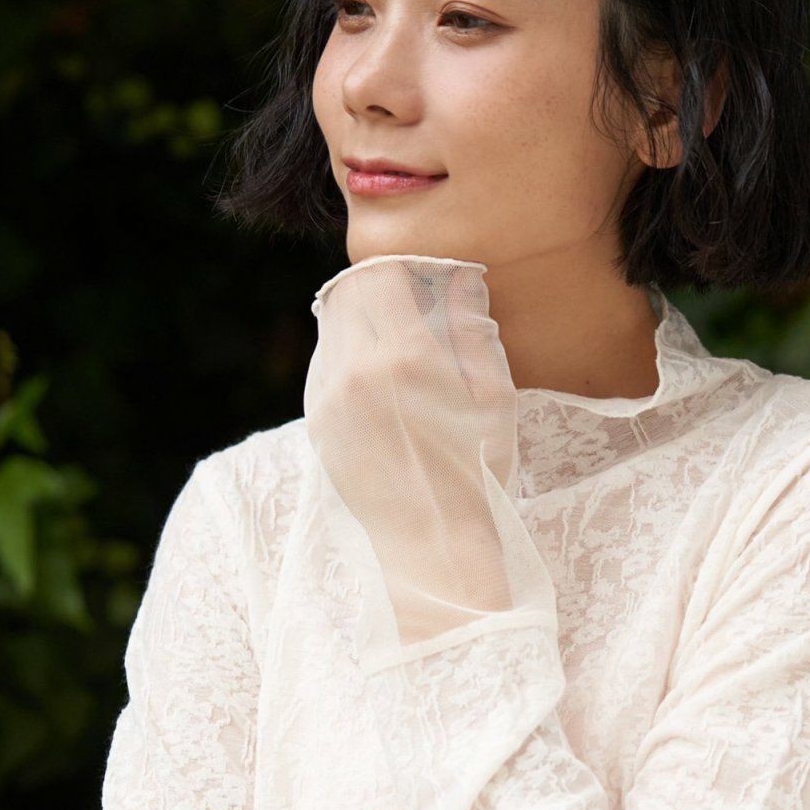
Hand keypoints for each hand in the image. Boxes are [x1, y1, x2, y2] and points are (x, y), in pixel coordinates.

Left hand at [304, 255, 518, 640]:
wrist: (432, 543)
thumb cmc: (477, 474)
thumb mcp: (493, 400)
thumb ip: (473, 332)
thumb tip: (461, 279)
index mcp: (405, 359)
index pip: (380, 275)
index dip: (401, 267)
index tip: (420, 274)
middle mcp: (356, 371)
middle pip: (350, 292)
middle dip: (378, 288)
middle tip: (407, 299)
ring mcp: (328, 397)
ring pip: (330, 324)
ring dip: (358, 317)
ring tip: (393, 337)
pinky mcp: (316, 420)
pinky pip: (324, 362)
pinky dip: (347, 353)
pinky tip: (378, 376)